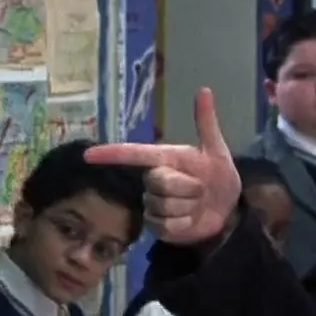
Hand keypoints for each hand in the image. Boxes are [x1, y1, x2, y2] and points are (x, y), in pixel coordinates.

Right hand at [86, 89, 241, 243]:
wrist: (227, 209)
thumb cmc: (217, 176)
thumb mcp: (216, 150)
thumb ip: (206, 123)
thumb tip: (204, 89)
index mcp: (164, 158)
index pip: (133, 154)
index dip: (110, 154)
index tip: (88, 155)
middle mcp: (154, 179)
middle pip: (158, 182)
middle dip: (187, 186)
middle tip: (200, 189)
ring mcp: (153, 204)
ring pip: (163, 205)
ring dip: (188, 206)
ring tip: (196, 204)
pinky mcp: (157, 226)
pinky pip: (166, 225)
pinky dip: (184, 224)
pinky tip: (190, 220)